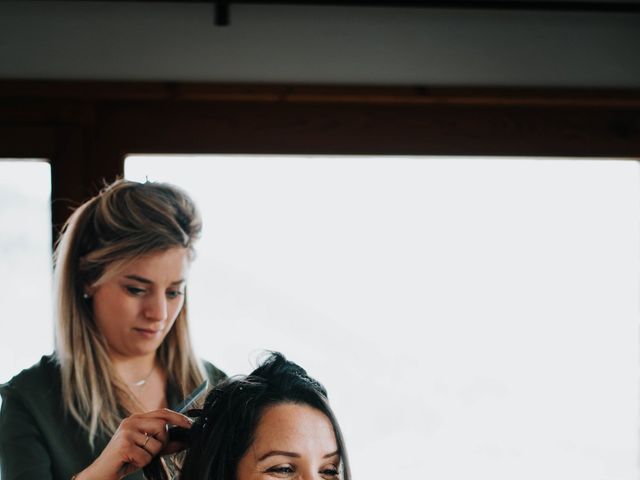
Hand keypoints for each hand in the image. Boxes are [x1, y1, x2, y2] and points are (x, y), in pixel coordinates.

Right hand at [75, 408, 192, 479]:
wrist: (101, 473)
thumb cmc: (125, 460)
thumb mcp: (146, 450)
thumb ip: (164, 444)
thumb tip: (184, 441)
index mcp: (136, 419)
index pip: (162, 412)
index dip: (178, 417)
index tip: (190, 424)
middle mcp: (131, 421)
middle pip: (162, 426)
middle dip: (162, 442)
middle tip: (150, 452)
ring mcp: (126, 432)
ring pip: (156, 444)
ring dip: (150, 456)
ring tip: (136, 458)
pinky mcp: (124, 445)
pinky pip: (146, 456)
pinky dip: (142, 463)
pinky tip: (129, 462)